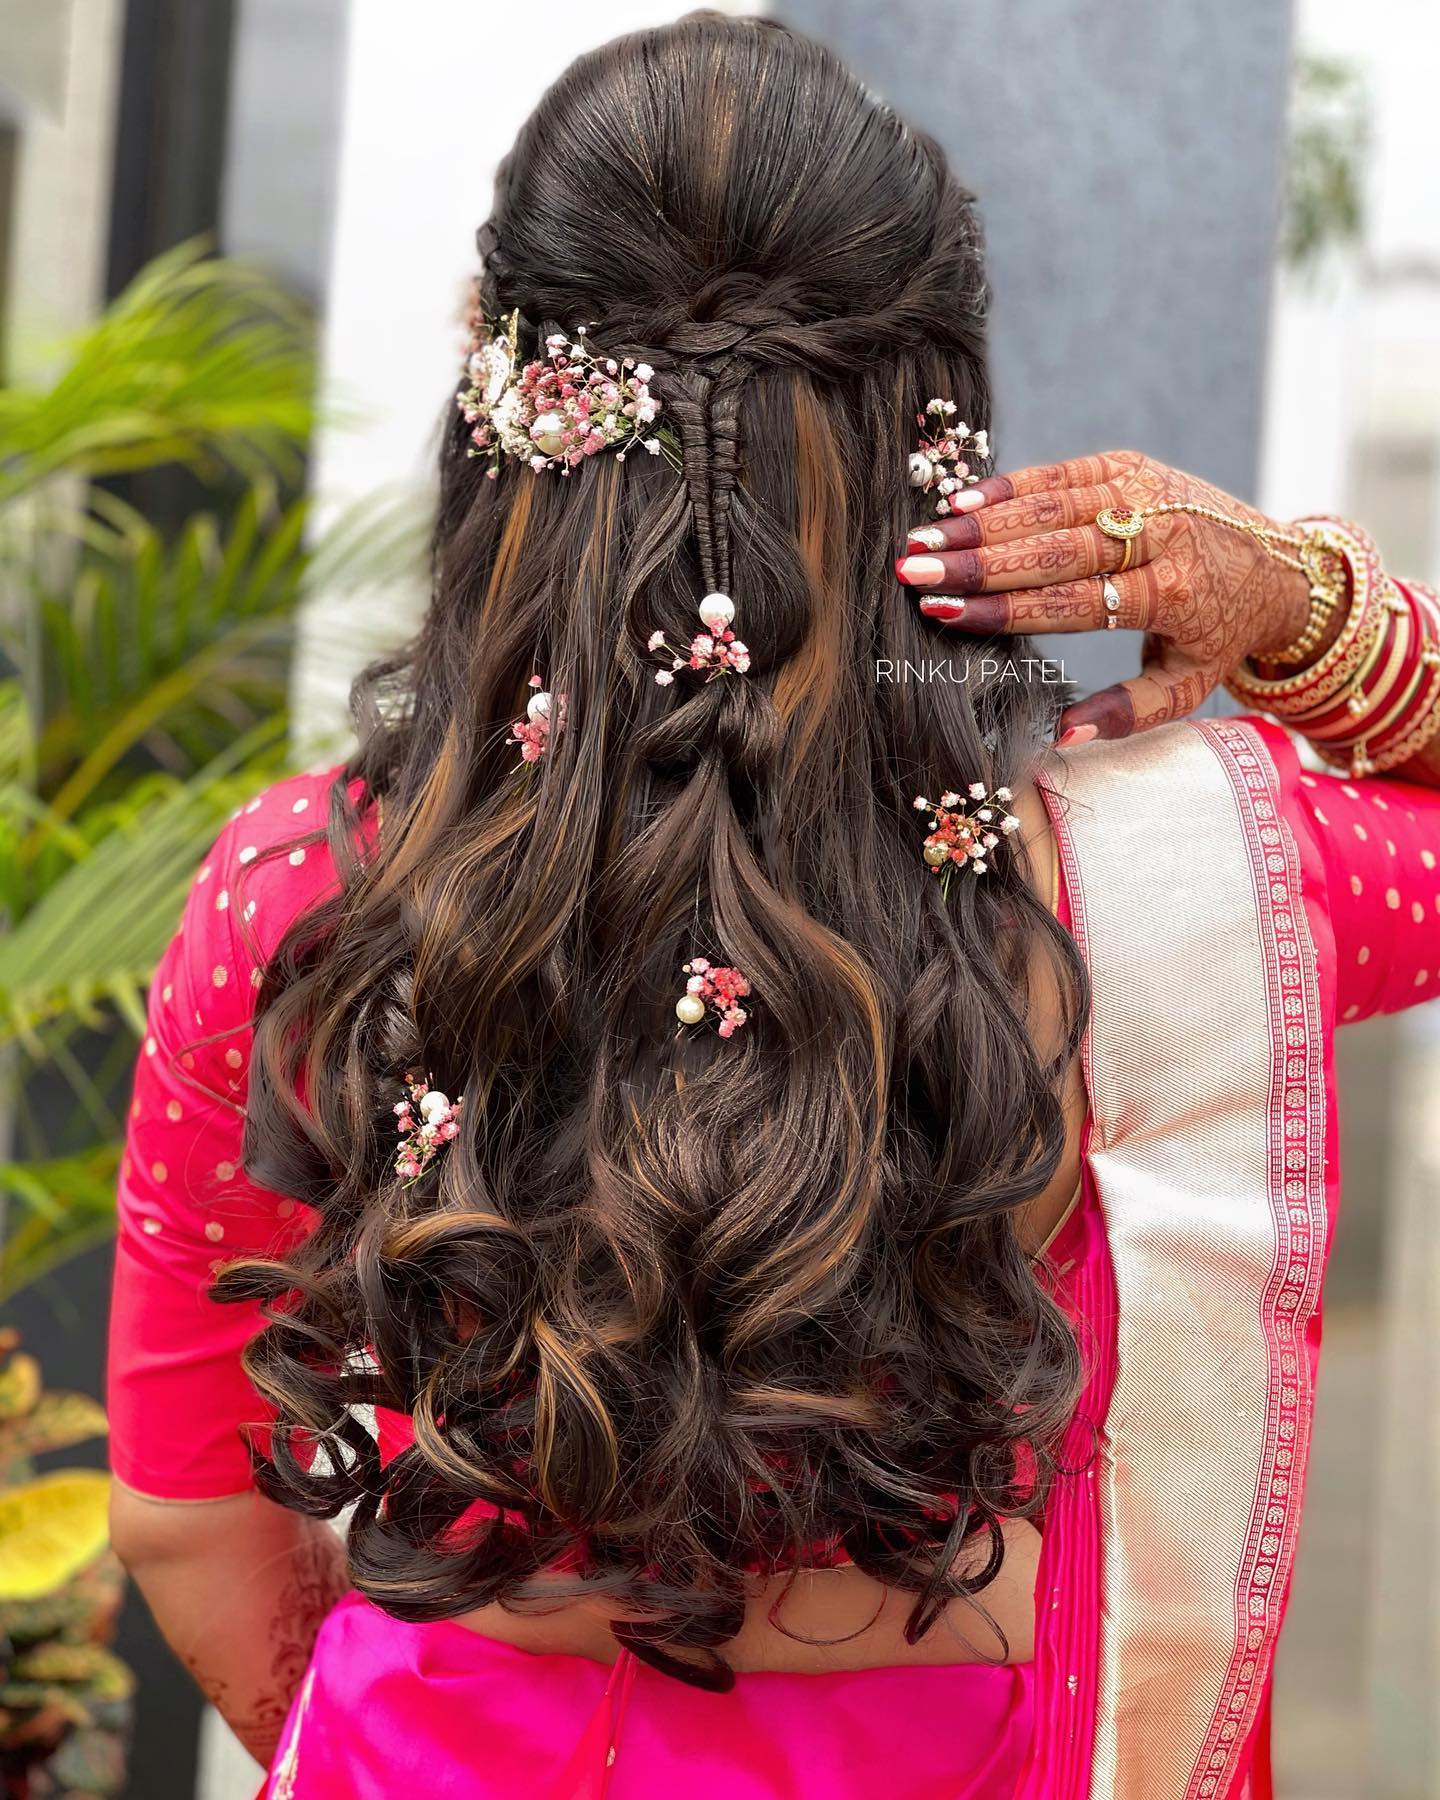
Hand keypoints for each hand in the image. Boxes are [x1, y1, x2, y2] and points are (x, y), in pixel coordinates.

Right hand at [894, 451, 1313, 743]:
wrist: (1281, 567)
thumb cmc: (1220, 635)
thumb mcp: (1187, 687)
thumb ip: (1125, 713)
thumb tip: (1059, 733)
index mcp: (1170, 593)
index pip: (1072, 602)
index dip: (1005, 608)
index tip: (946, 613)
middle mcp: (1159, 533)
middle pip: (1053, 549)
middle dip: (977, 561)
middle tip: (914, 570)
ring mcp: (1146, 491)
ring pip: (1052, 505)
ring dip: (981, 522)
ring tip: (923, 537)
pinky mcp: (1134, 466)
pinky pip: (1065, 472)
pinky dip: (1013, 484)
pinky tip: (963, 499)